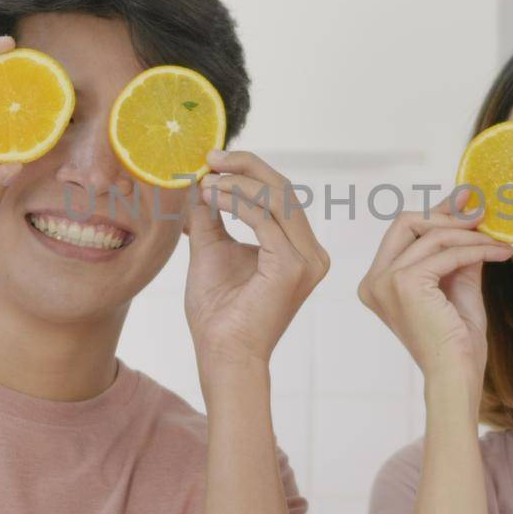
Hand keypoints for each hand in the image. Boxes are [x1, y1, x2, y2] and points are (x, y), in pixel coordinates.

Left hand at [184, 149, 329, 384]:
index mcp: (299, 248)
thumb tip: (200, 180)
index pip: (280, 194)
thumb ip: (211, 215)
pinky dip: (236, 203)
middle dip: (245, 167)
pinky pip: (265, 220)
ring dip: (237, 184)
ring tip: (204, 184)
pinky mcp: (293, 267)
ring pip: (276, 199)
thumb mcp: (211, 249)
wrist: (221, 354)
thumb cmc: (218, 313)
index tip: (213, 160)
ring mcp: (307, 260)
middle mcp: (312, 253)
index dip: (249, 170)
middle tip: (210, 159)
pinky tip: (211, 199)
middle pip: (283, 189)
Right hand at [356, 188, 512, 391]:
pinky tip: (500, 253)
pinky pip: (447, 253)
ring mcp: (384, 281)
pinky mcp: (404, 284)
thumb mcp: (456, 282)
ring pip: (432, 235)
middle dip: (447, 214)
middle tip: (483, 214)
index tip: (466, 199)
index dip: (436, 211)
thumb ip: (456, 249)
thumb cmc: (457, 339)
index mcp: (377, 281)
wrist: (457, 375)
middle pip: (406, 221)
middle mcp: (373, 280)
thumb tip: (470, 211)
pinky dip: (477, 249)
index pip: (403, 230)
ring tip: (500, 241)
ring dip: (471, 235)